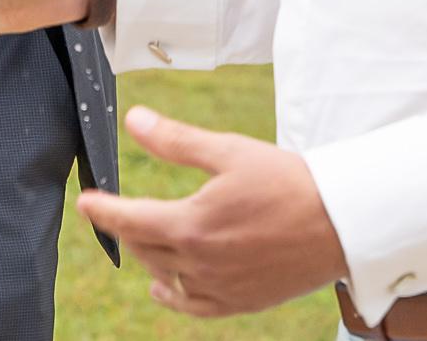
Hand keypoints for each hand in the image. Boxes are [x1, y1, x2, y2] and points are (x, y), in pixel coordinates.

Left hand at [76, 107, 348, 319]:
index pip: (130, 220)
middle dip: (127, 229)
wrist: (341, 224)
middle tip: (118, 212)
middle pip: (145, 248)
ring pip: (166, 277)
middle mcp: (201, 263)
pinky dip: (174, 296)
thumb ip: (176, 140)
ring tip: (142, 241)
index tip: (85, 203)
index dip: (102, 211)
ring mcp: (221, 287)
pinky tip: (163, 287)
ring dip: (148, 257)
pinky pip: (194, 306)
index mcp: (192, 225)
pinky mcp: (242, 302)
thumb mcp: (229, 151)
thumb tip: (135, 120)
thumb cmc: (287, 181)